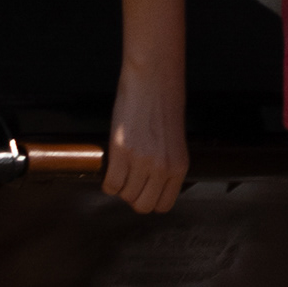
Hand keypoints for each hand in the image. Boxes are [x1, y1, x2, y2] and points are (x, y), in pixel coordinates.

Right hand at [104, 57, 188, 216]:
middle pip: (143, 205)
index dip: (150, 199)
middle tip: (129, 181)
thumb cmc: (164, 106)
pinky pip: (110, 184)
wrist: (153, 80)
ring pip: (125, 196)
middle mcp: (163, 167)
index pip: (164, 205)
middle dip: (133, 196)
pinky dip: (108, 181)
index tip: (143, 190)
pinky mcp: (121, 151)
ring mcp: (142, 161)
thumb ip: (167, 165)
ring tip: (121, 170)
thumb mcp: (174, 141)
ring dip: (120, 187)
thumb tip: (153, 185)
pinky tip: (111, 169)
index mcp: (179, 166)